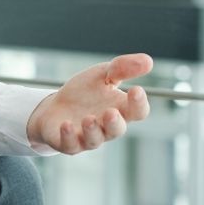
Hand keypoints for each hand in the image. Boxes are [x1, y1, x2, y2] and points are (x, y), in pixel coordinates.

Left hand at [27, 53, 152, 154]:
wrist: (55, 106)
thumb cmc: (84, 92)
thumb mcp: (102, 74)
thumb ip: (122, 68)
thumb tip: (148, 60)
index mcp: (120, 109)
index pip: (137, 111)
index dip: (139, 103)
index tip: (136, 89)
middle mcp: (106, 127)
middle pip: (117, 130)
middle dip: (115, 122)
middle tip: (111, 112)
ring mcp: (87, 137)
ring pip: (95, 140)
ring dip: (92, 130)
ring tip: (88, 119)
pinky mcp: (68, 143)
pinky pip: (70, 144)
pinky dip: (68, 136)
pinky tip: (66, 125)